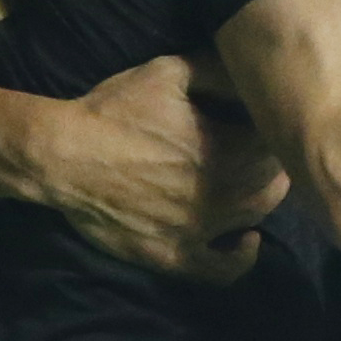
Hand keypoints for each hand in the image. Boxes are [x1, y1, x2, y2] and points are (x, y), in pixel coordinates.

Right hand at [37, 54, 289, 286]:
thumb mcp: (169, 73)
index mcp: (228, 148)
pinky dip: (242, 258)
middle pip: (273, 182)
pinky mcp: (175, 255)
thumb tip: (250, 73)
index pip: (275, 143)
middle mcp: (223, 193)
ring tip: (251, 180)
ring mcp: (201, 230)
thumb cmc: (116, 111)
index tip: (262, 121)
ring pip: (255, 218)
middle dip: (272, 162)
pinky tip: (245, 240)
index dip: (273, 129)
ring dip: (262, 198)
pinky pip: (222, 270)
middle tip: (260, 147)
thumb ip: (218, 71)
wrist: (65, 157)